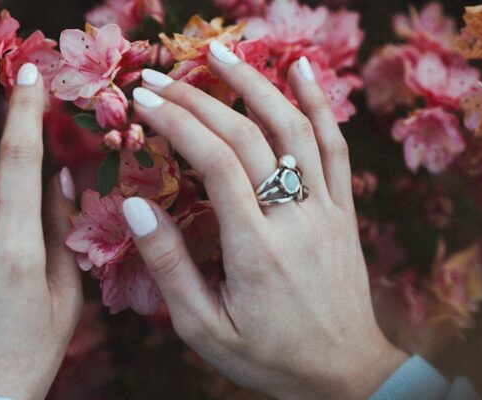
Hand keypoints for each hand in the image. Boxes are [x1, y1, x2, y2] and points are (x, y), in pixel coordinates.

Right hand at [126, 41, 407, 398]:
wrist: (345, 375)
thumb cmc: (269, 356)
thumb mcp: (204, 328)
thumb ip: (169, 268)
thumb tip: (136, 208)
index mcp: (255, 249)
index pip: (215, 163)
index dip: (177, 122)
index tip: (143, 101)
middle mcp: (295, 218)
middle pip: (247, 137)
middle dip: (198, 99)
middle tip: (158, 79)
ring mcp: (325, 209)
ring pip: (294, 129)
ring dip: (255, 84)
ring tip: (220, 52)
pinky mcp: (343, 210)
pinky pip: (335, 147)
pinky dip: (319, 103)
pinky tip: (300, 70)